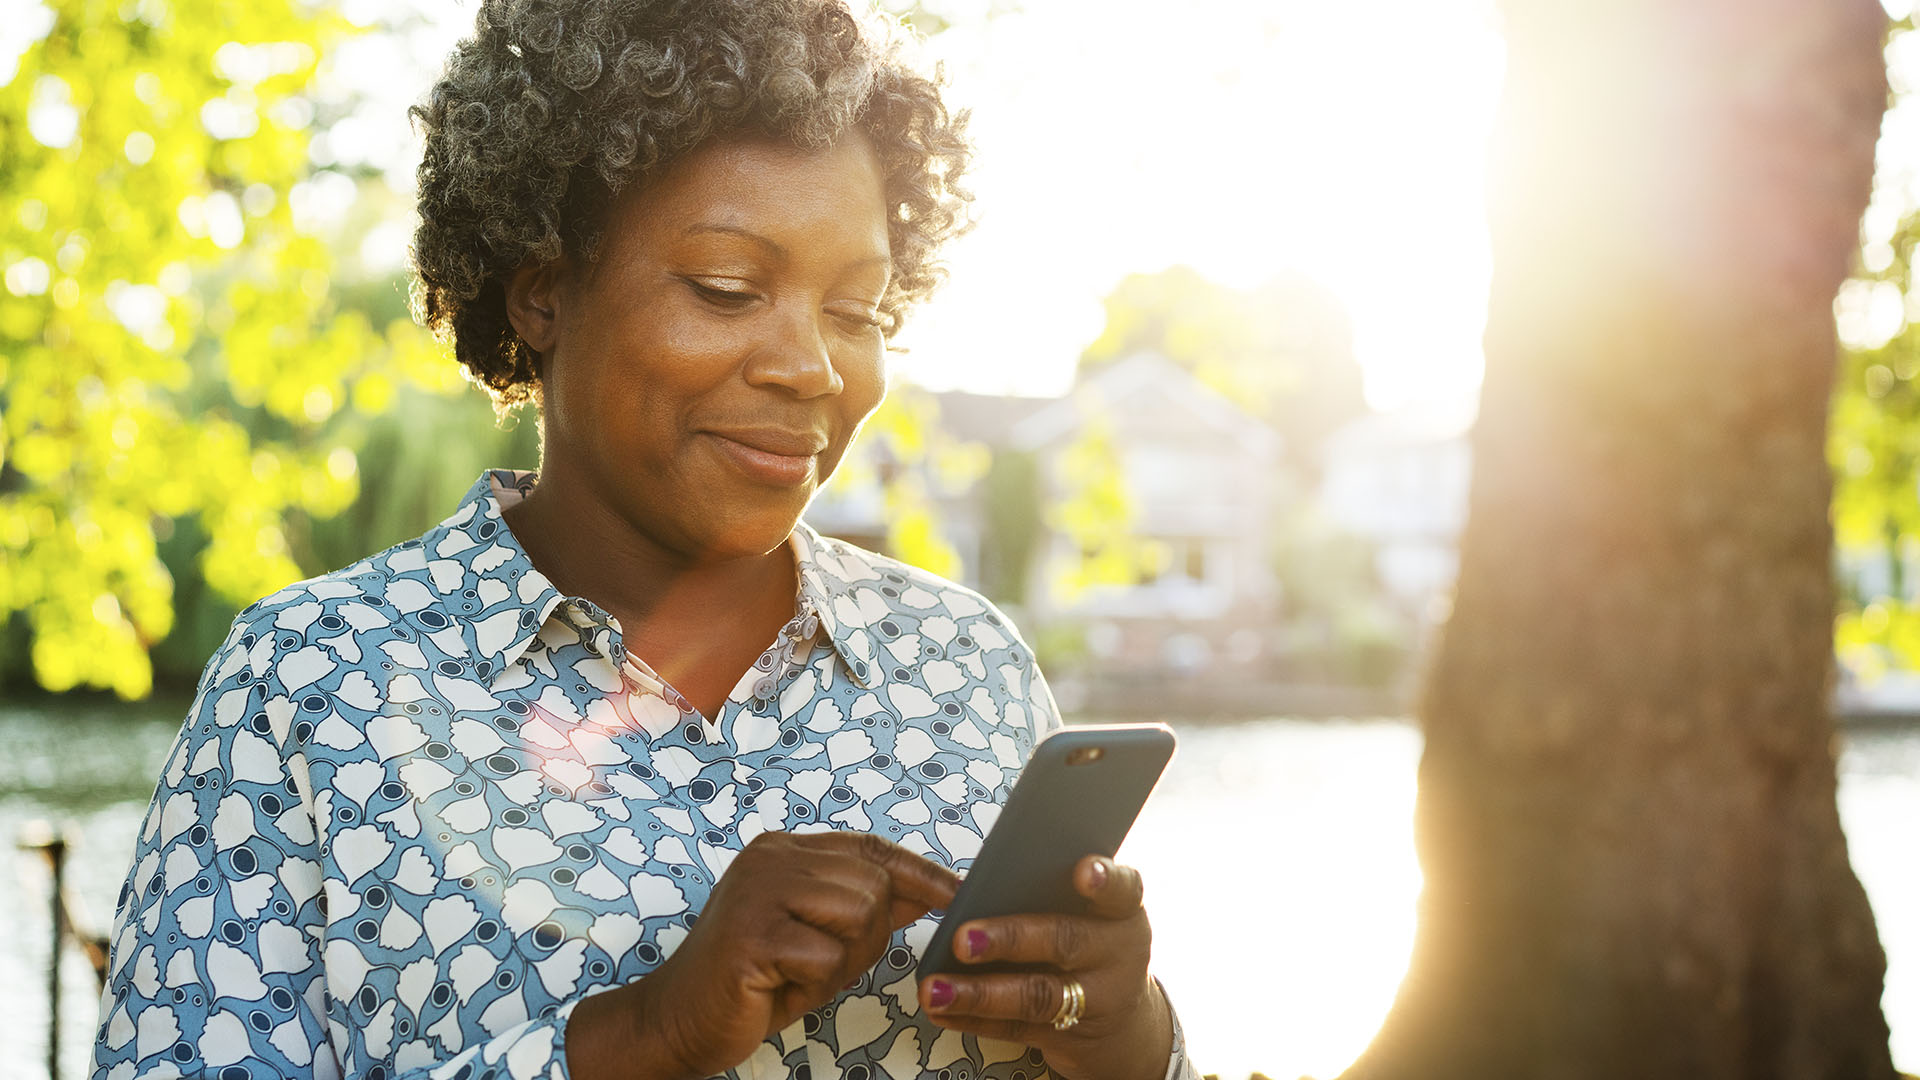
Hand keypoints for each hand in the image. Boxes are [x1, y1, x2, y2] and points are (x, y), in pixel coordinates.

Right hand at [566, 830, 960, 1079]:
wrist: (678, 1020)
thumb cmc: (750, 981)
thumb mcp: (814, 935)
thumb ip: (863, 907)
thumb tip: (927, 892)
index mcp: (784, 850)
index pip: (871, 848)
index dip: (919, 872)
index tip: (956, 894)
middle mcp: (771, 858)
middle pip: (874, 885)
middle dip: (867, 936)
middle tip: (821, 963)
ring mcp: (759, 891)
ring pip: (859, 916)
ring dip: (840, 961)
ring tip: (798, 973)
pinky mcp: (753, 934)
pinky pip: (826, 957)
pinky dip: (814, 984)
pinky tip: (779, 986)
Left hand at [915, 855, 1171, 1079]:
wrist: (1123, 1026)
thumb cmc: (1092, 949)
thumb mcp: (1094, 918)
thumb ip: (1055, 895)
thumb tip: (981, 886)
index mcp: (1123, 913)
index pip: (1123, 890)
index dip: (1106, 880)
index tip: (1083, 871)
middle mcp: (1118, 956)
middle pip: (1065, 941)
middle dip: (1010, 938)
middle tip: (964, 938)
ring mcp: (1098, 1002)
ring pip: (1036, 995)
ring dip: (979, 993)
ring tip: (936, 988)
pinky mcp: (1070, 1036)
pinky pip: (1017, 1028)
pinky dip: (974, 1019)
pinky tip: (942, 1009)